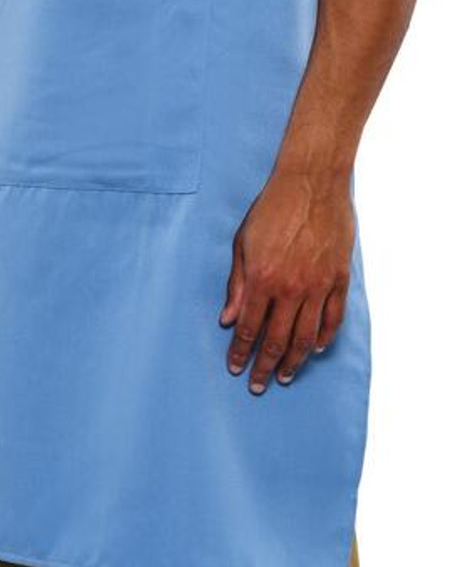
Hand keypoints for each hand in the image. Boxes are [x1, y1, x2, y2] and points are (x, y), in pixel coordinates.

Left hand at [219, 163, 354, 388]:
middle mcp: (290, 288)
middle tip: (259, 384)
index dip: (240, 352)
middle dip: (264, 366)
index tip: (236, 368)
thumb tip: (228, 319)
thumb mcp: (243, 242)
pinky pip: (333, 318)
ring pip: (305, 336)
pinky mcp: (339, 278)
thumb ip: (236, 284)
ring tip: (286, 376)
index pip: (248, 328)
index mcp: (262, 279)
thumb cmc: (273, 208)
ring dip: (293, 360)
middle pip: (275, 340)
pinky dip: (324, 338)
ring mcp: (318, 285)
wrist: (311, 182)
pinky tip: (315, 349)